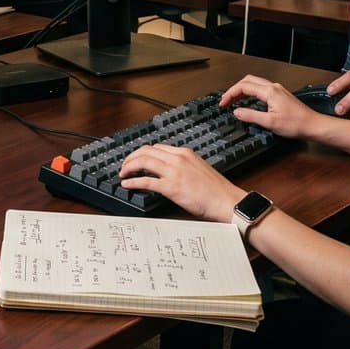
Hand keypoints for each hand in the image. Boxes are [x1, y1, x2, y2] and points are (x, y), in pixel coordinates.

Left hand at [117, 144, 245, 222]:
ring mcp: (173, 172)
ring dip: (128, 167)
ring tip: (123, 174)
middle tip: (124, 166)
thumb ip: (184, 166)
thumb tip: (170, 171)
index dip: (142, 152)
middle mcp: (177, 159)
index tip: (136, 158)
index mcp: (185, 153)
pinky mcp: (171, 187)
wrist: (226, 201)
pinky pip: (145, 181)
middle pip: (146, 151)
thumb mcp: (199, 169)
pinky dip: (133, 181)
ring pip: (143, 162)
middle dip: (131, 158)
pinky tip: (127, 184)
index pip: (157, 147)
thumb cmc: (217, 190)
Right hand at [218, 75, 325, 139]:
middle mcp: (273, 87)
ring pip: (254, 83)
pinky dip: (250, 92)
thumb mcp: (270, 123)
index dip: (230, 94)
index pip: (243, 87)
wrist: (312, 125)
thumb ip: (251, 116)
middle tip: (225, 100)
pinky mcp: (280, 95)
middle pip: (247, 81)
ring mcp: (277, 90)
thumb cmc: (296, 124)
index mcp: (269, 91)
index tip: (223, 103)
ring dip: (242, 90)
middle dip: (234, 89)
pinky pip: (261, 88)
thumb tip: (236, 112)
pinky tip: (248, 101)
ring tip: (233, 100)